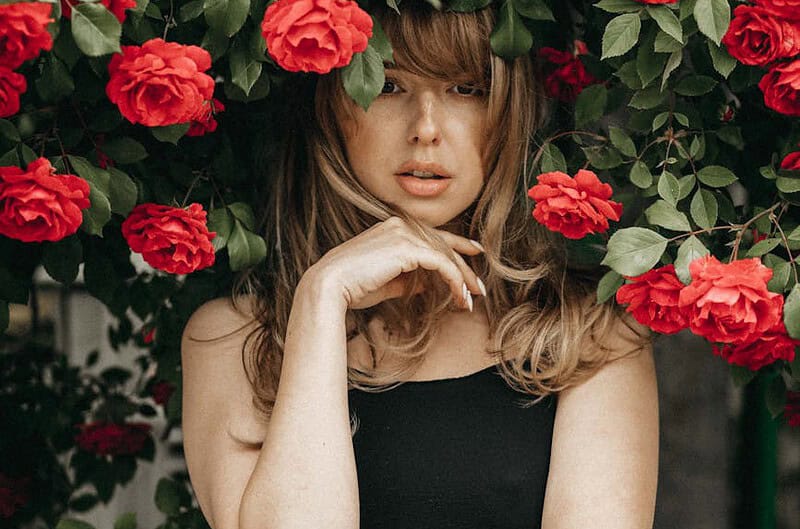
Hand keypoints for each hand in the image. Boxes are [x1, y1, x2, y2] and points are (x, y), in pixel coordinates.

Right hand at [304, 216, 485, 310]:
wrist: (330, 286)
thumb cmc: (353, 287)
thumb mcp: (388, 283)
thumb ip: (410, 279)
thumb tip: (429, 283)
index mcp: (393, 228)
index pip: (433, 234)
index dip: (458, 243)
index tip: (476, 251)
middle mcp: (400, 226)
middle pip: (443, 245)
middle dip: (464, 268)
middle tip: (479, 289)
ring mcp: (404, 234)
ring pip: (445, 255)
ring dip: (462, 279)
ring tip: (470, 300)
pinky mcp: (407, 248)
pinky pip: (441, 264)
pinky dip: (454, 281)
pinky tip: (459, 297)